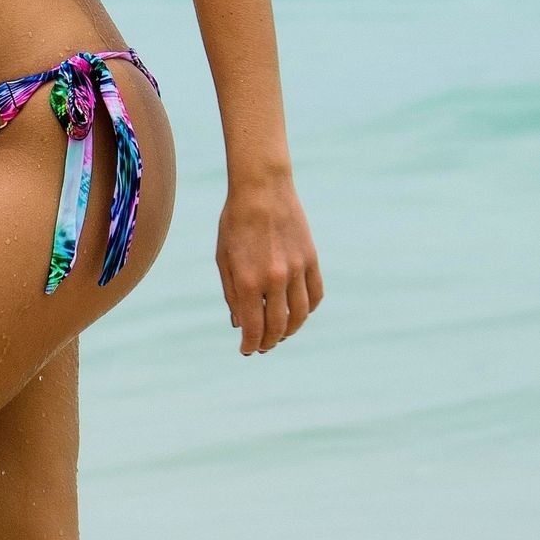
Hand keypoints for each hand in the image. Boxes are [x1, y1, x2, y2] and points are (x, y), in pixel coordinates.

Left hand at [216, 174, 322, 354]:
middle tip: (262, 347)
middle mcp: (275, 278)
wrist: (262, 189)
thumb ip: (232, 294)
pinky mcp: (311, 260)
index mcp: (249, 281)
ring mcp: (297, 269)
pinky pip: (315, 295)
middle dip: (269, 342)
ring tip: (280, 334)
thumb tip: (239, 324)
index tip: (246, 350)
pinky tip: (297, 313)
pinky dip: (307, 310)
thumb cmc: (235, 224)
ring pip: (300, 315)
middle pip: (278, 326)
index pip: (253, 328)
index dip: (249, 344)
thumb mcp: (225, 259)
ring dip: (290, 331)